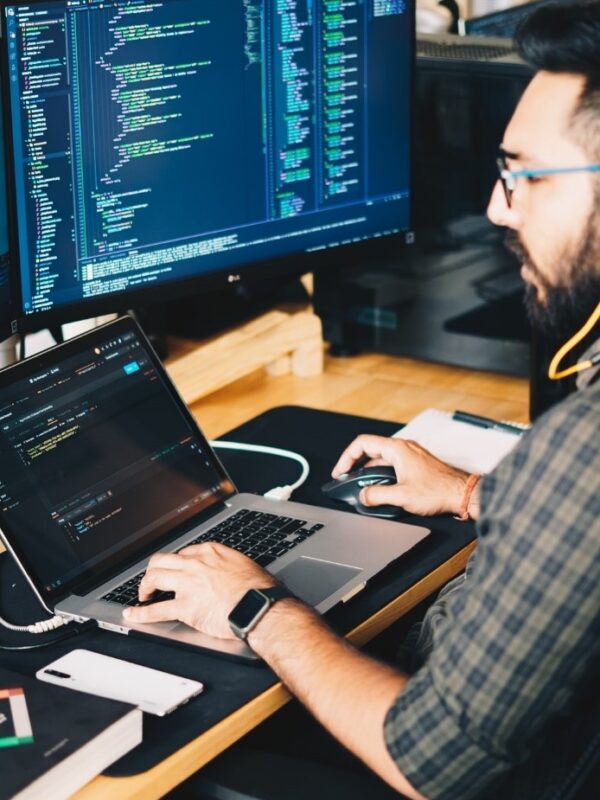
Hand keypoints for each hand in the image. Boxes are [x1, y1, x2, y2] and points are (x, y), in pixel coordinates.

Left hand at [122, 543, 276, 638]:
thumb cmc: (258, 589)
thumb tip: (226, 571)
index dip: (176, 563)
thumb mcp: (243, 565)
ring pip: (154, 578)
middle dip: (153, 570)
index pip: (183, 553)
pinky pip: (156, 610)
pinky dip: (141, 613)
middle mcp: (195, 564)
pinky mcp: (185, 607)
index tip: (175, 570)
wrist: (259, 606)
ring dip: (145, 586)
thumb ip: (227, 565)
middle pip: (162, 560)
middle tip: (153, 580)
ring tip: (143, 594)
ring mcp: (188, 584)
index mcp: (210, 552)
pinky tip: (133, 614)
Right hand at [332, 434, 470, 516]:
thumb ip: (377, 495)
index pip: (362, 444)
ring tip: (362, 487)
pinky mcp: (416, 464)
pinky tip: (381, 488)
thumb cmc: (439, 491)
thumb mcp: (402, 496)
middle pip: (371, 450)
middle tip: (346, 478)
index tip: (340, 471)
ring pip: (382, 459)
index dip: (347, 457)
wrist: (462, 494)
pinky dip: (382, 474)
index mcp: (397, 449)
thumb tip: (363, 496)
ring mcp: (411, 455)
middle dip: (356, 465)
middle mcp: (404, 448)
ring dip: (369, 472)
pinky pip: (392, 465)